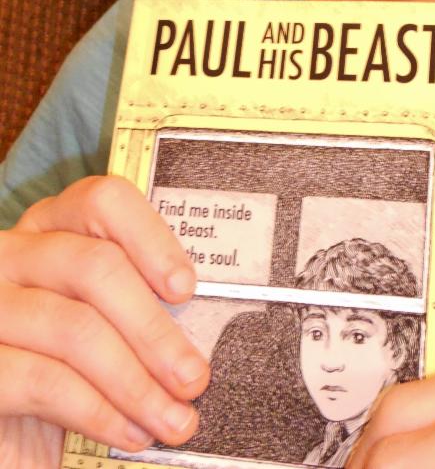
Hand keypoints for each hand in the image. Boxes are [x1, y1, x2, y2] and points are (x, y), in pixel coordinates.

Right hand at [0, 176, 209, 465]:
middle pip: (94, 267)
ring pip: (75, 328)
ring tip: (173, 418)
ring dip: (136, 382)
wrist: (17, 440)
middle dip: (154, 329)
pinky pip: (45, 381)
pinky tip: (130, 432)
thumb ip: (143, 303)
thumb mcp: (109, 322)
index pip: (101, 200)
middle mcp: (11, 256)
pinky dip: (99, 412)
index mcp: (51, 228)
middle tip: (194, 377)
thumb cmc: (74, 370)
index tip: (185, 287)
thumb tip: (209, 318)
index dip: (150, 238)